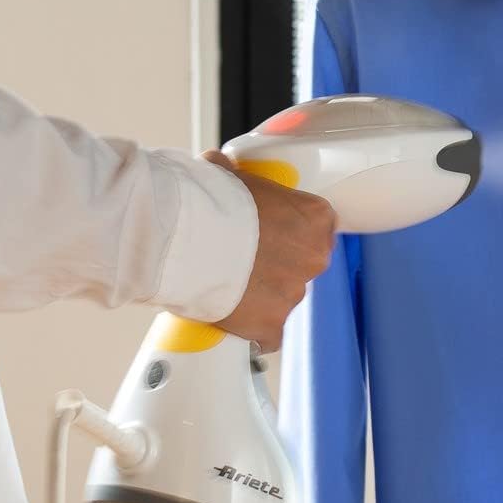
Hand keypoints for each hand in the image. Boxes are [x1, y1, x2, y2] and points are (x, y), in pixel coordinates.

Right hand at [205, 151, 336, 351]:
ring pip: (282, 299)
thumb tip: (220, 168)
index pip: (318, 228)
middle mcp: (313, 257)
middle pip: (302, 265)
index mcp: (314, 217)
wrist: (184, 239)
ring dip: (260, 296)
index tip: (270, 234)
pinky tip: (231, 316)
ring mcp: (293, 294)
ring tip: (226, 285)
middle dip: (276, 265)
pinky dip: (251, 330)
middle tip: (243, 260)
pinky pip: (267, 335)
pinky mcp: (271, 325)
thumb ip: (236, 176)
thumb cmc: (207, 201)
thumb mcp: (226, 173)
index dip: (290, 232)